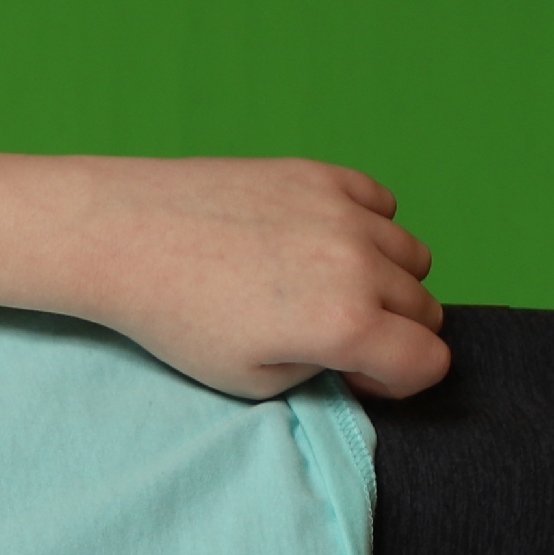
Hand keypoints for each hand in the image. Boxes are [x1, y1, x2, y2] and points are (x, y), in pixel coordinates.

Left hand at [55, 156, 448, 401]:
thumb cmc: (175, 318)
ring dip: (386, 280)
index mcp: (344, 325)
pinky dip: (368, 227)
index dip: (399, 380)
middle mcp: (358, 265)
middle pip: (425, 308)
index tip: (355, 374)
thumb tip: (356, 355)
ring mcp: (344, 212)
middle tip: (332, 335)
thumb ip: (321, 373)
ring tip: (323, 288)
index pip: (430, 362)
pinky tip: (319, 242)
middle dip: (393, 331)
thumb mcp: (249, 380)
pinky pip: (383, 205)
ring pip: (413, 255)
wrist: (123, 236)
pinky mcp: (322, 174)